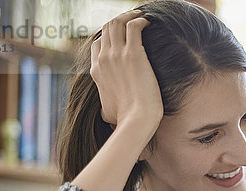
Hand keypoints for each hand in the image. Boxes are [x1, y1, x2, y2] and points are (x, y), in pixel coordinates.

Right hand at [90, 10, 162, 129]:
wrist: (136, 120)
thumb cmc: (125, 120)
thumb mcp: (106, 112)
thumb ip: (104, 105)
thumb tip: (106, 115)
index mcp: (96, 71)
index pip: (97, 43)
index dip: (108, 36)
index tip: (121, 35)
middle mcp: (104, 59)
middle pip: (106, 29)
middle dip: (119, 21)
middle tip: (132, 20)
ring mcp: (117, 55)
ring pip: (117, 22)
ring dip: (129, 15)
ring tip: (140, 16)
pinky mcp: (134, 54)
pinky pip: (133, 26)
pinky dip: (140, 20)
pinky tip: (148, 23)